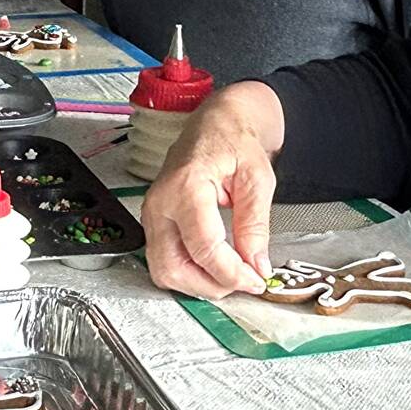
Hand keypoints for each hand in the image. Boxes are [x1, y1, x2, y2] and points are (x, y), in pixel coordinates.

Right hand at [140, 82, 285, 299]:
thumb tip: (256, 265)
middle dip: (211, 285)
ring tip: (230, 276)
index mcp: (186, 185)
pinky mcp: (154, 222)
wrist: (216, 124)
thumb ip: (256, 225)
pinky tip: (214, 268)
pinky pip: (164, 260)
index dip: (231, 273)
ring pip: (163, 270)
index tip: (255, 280)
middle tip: (243, 283)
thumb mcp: (257, 179)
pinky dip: (188, 273)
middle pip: (173, 267)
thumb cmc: (233, 141)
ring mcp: (152, 214)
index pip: (203, 247)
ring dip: (198, 284)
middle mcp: (161, 203)